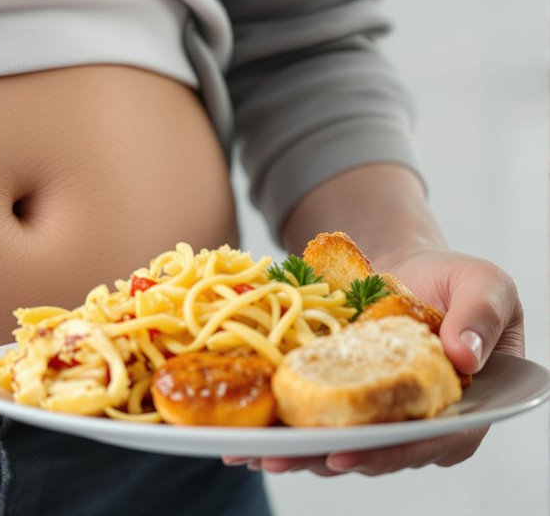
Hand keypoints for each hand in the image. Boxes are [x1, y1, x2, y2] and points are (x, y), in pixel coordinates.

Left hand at [223, 247, 524, 474]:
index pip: (425, 443)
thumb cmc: (452, 281)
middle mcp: (415, 424)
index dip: (384, 452)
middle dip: (322, 457)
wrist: (405, 268)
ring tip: (253, 452)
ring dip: (293, 452)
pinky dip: (280, 429)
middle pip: (371, 453)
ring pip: (335, 446)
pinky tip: (244, 437)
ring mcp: (375, 417)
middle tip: (280, 458)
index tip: (344, 454)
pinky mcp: (341, 402)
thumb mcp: (484, 285)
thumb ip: (481, 315)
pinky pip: (311, 421)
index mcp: (462, 413)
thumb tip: (466, 354)